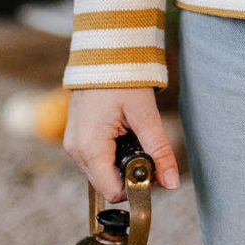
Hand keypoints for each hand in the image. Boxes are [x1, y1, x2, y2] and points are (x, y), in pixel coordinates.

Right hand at [62, 87, 180, 203]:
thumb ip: (159, 149)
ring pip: (102, 172)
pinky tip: (123, 132)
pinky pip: (96, 158)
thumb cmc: (121, 79)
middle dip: (130, 174)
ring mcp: (73, 144)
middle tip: (148, 148)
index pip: (113, 191)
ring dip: (122, 162)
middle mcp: (76, 151)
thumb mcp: (145, 114)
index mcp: (90, 148)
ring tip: (134, 134)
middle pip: (107, 184)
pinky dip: (113, 153)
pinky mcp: (76, 137)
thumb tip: (171, 183)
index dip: (136, 187)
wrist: (102, 53)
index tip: (154, 169)